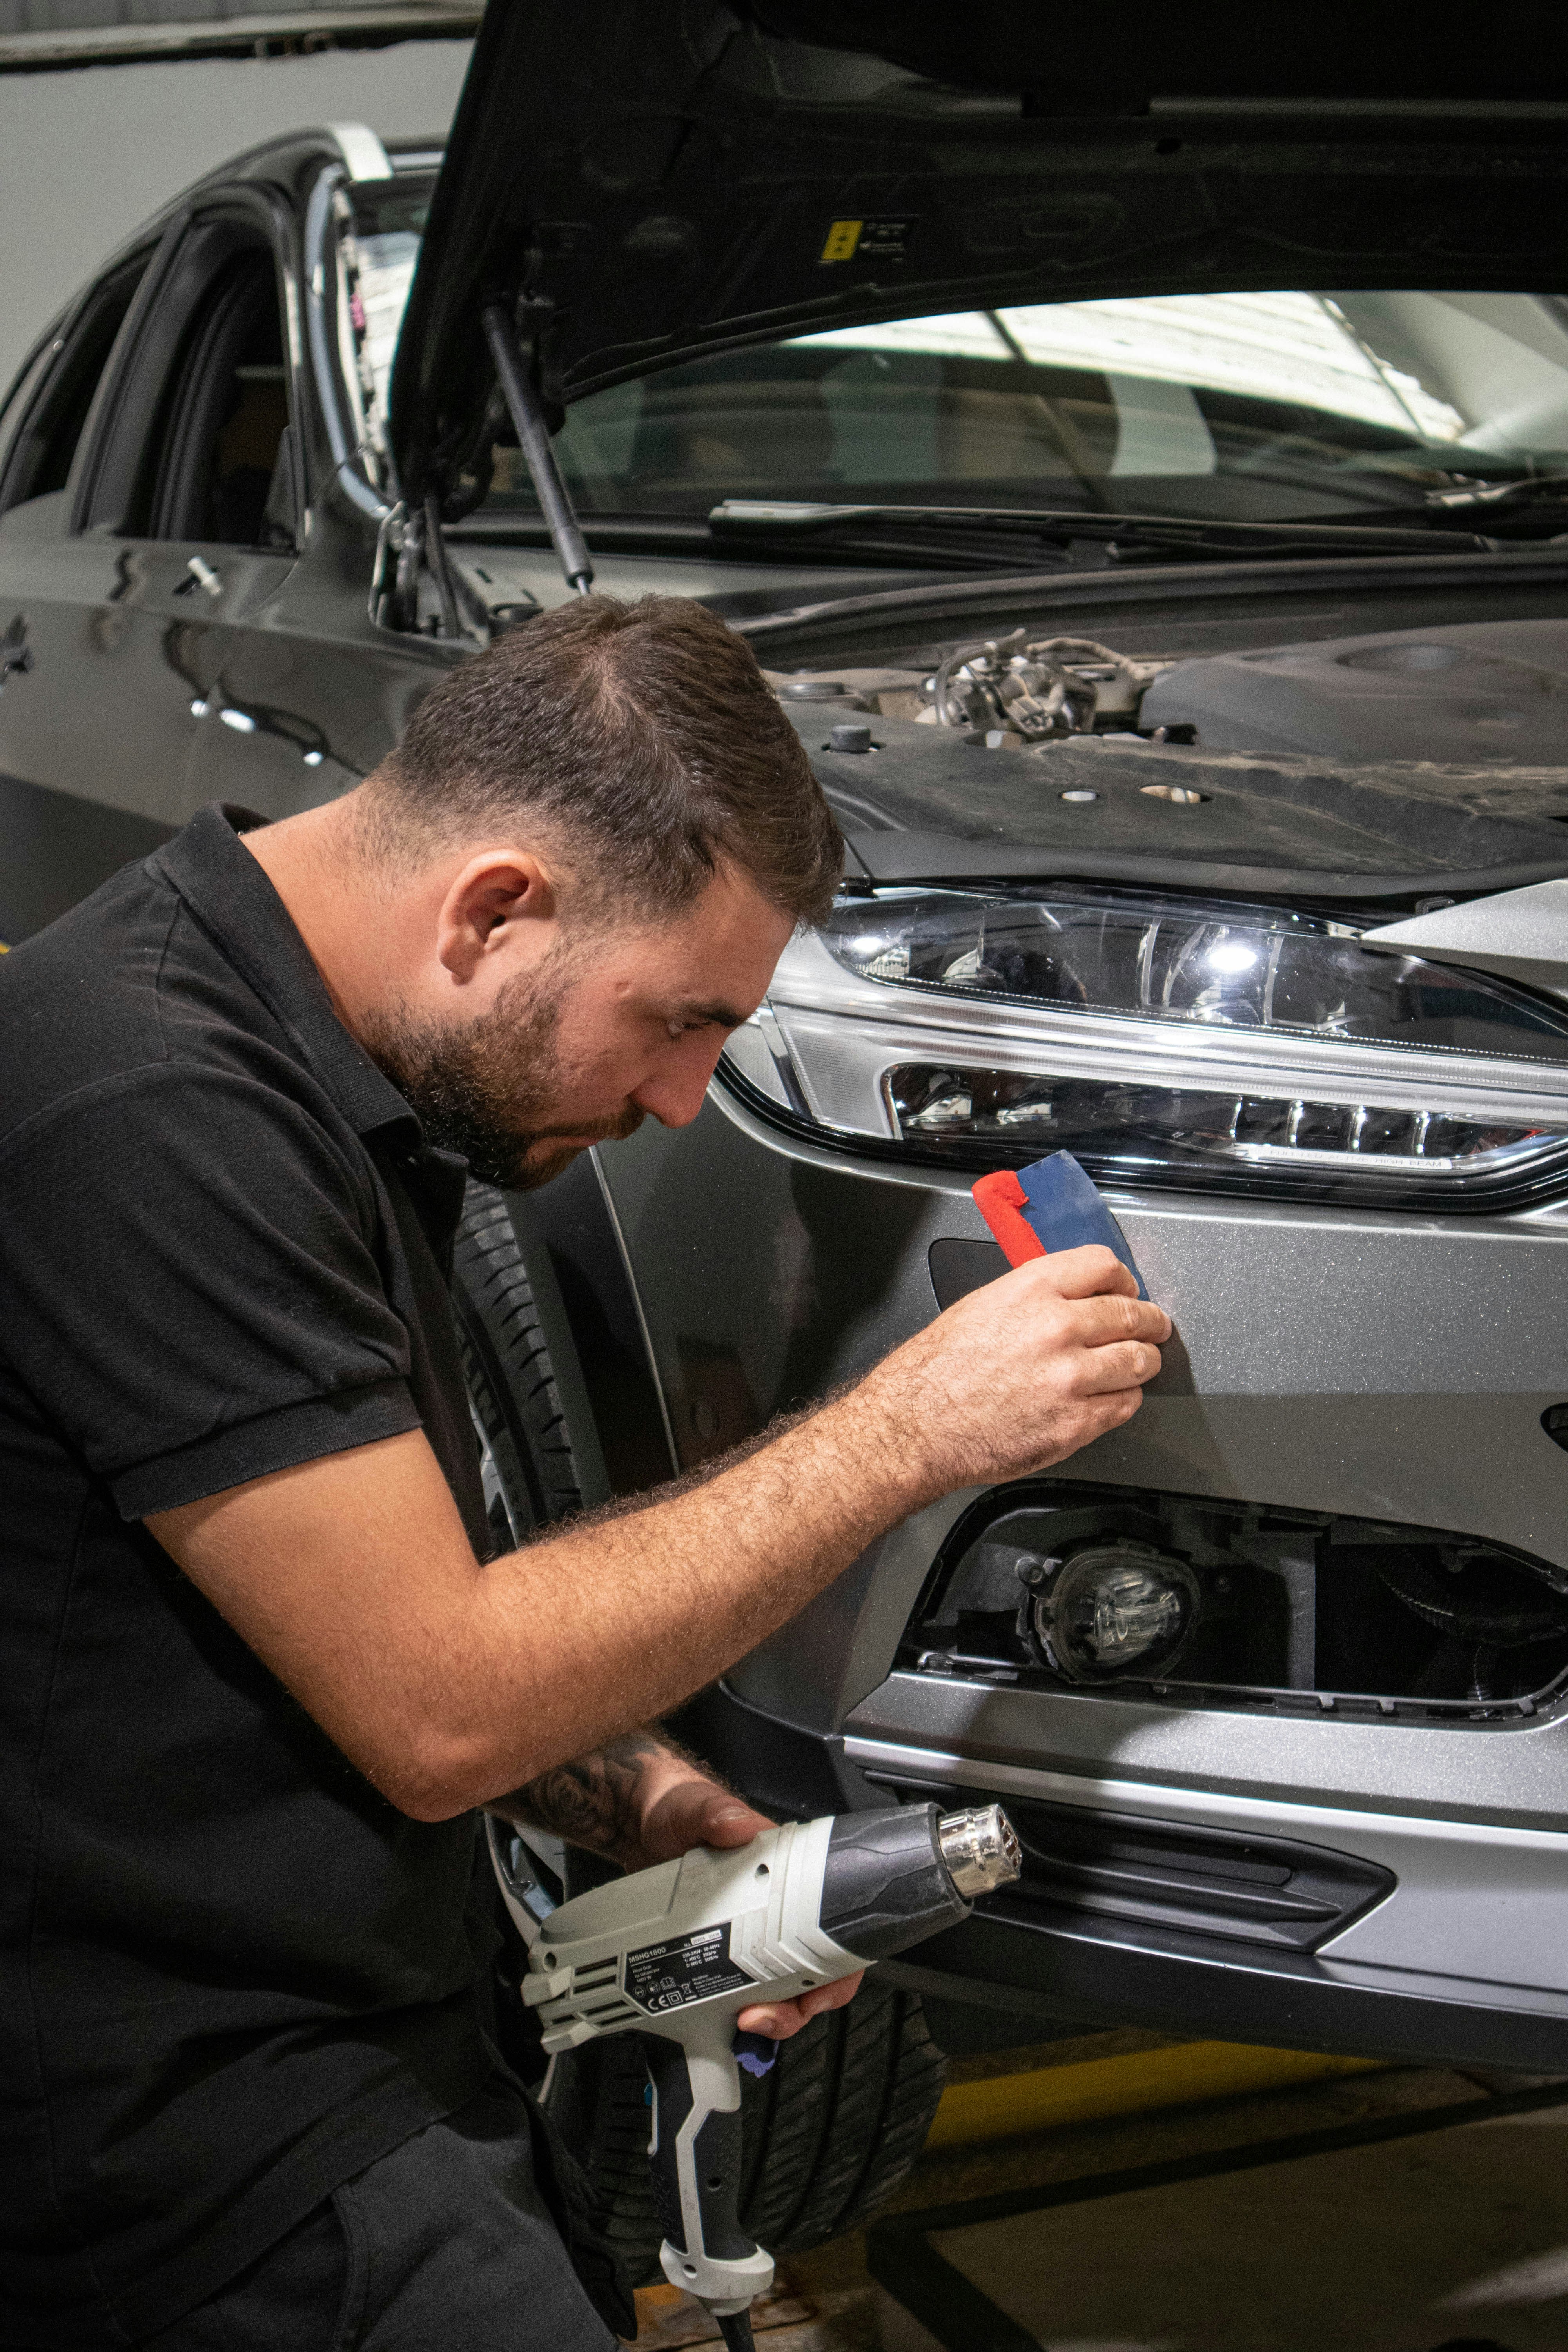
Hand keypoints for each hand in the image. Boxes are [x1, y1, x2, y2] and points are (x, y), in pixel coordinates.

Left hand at [639, 1779, 864, 2040]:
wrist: (638, 1823)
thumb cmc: (680, 1808)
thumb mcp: (697, 1806)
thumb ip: (716, 1812)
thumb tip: (737, 1826)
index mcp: (785, 1872)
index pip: (831, 1924)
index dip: (836, 1967)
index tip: (816, 1991)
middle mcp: (774, 1906)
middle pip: (811, 1971)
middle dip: (798, 2006)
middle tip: (765, 2016)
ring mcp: (748, 1931)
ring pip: (780, 1988)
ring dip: (771, 2015)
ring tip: (745, 2022)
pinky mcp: (718, 1946)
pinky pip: (740, 1988)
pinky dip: (738, 2010)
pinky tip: (726, 2020)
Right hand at [861, 1244, 1171, 1503]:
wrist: (917, 1426)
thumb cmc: (938, 1370)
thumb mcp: (983, 1305)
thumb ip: (1036, 1296)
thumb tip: (1075, 1297)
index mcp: (1032, 1290)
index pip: (1105, 1266)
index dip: (1123, 1281)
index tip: (1127, 1291)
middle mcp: (1058, 1327)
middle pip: (1133, 1315)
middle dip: (1149, 1322)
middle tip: (1152, 1328)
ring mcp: (1071, 1378)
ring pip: (1138, 1361)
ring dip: (1142, 1362)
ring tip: (1138, 1364)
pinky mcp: (1076, 1424)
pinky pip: (1124, 1405)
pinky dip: (1124, 1400)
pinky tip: (1111, 1397)